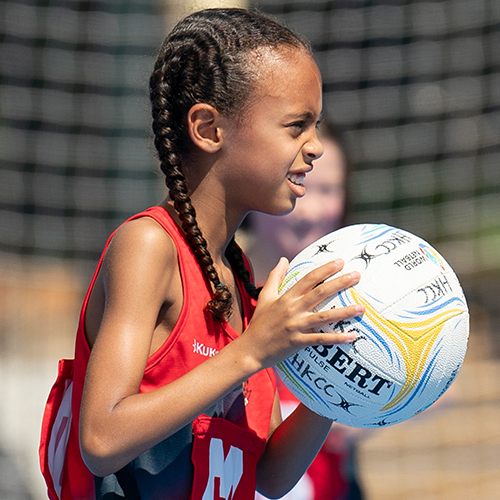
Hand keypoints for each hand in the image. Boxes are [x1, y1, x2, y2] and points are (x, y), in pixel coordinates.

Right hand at [241, 257, 364, 368]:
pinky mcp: (298, 342)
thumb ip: (275, 277)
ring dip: (344, 312)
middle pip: (320, 293)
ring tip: (361, 308)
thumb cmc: (259, 322)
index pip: (309, 279)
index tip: (340, 261)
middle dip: (339, 283)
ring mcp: (296, 326)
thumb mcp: (265, 296)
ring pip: (324, 317)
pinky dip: (337, 338)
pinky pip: (321, 340)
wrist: (250, 349)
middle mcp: (293, 309)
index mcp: (286, 297)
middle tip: (357, 275)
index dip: (325, 269)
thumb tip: (283, 259)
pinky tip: (352, 336)